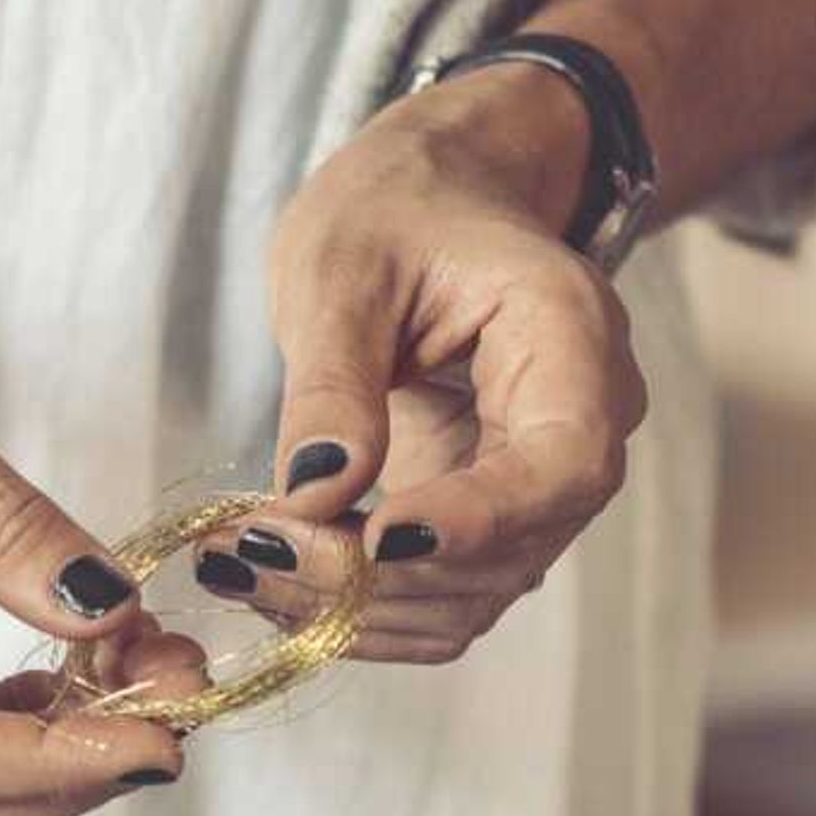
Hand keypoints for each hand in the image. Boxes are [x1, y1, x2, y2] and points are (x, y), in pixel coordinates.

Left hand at [218, 67, 649, 665]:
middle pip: (507, 551)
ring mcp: (536, 492)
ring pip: (467, 599)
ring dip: (353, 609)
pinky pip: (435, 603)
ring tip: (236, 567)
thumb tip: (316, 491)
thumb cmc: (398, 208)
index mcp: (571, 339)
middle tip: (249, 553)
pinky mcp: (485, 530)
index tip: (380, 539)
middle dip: (375, 574)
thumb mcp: (343, 266)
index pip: (564, 464)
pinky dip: (354, 610)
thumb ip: (333, 378)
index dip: (480, 520)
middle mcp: (579, 430)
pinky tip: (269, 580)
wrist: (432, 206)